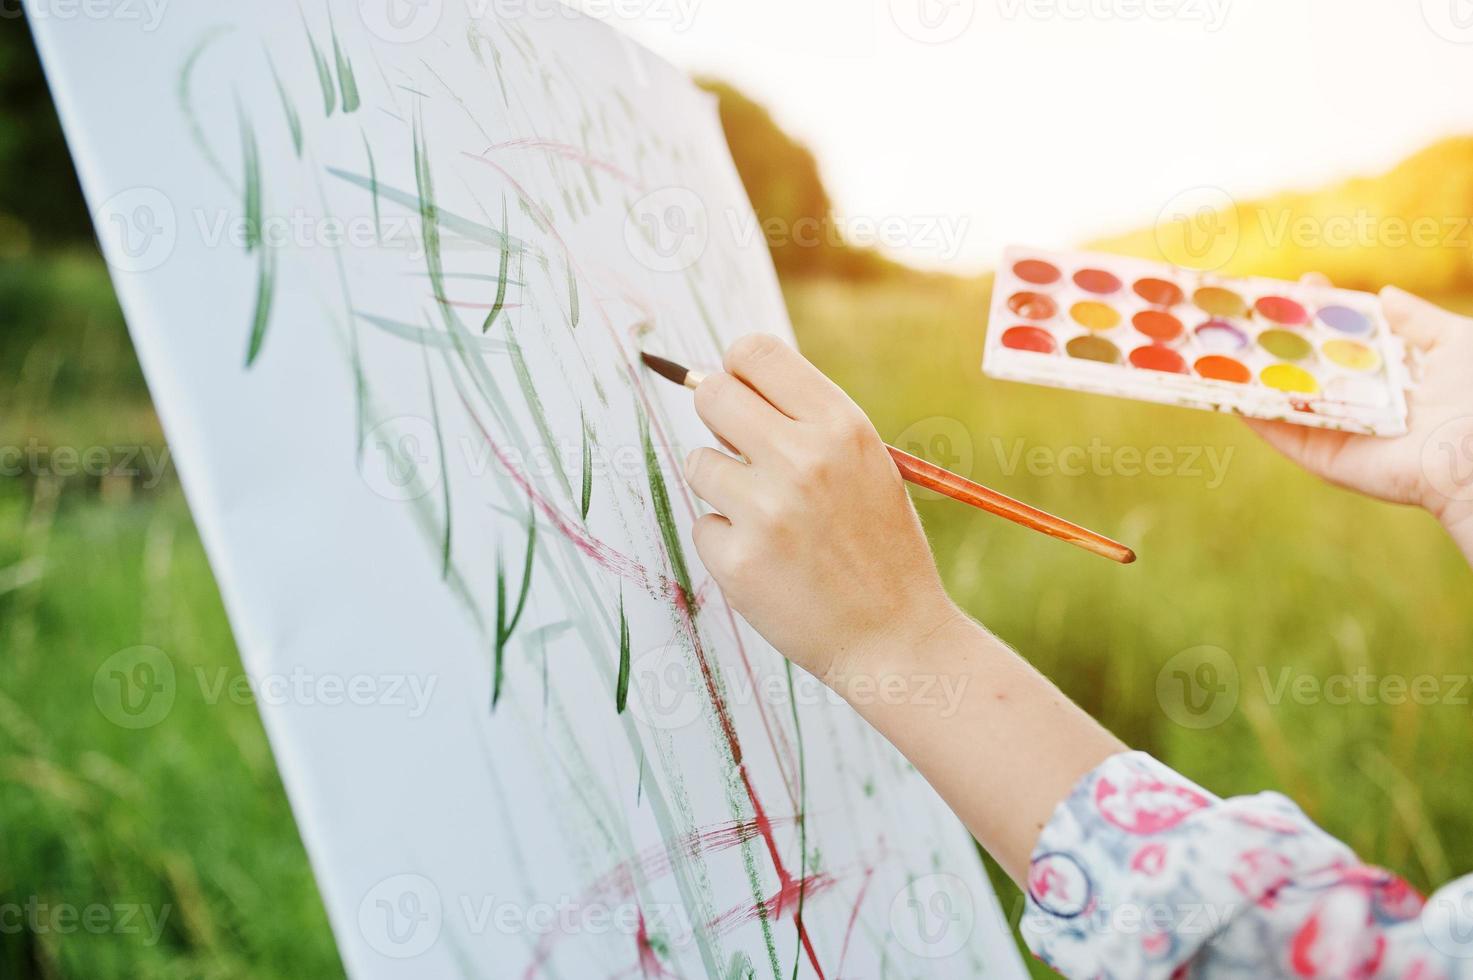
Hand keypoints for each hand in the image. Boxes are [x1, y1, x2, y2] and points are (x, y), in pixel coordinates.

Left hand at [687, 336, 1124, 884]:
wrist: (897, 638)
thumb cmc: (878, 546)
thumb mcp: (865, 464)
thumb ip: (806, 422)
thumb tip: (721, 380)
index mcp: (841, 425)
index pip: (754, 352)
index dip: (738, 370)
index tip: (742, 393)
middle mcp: (803, 459)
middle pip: (711, 395)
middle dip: (717, 419)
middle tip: (741, 452)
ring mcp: (766, 510)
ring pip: (698, 463)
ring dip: (723, 487)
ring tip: (772, 522)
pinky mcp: (737, 560)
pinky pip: (703, 524)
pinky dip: (727, 542)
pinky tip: (771, 564)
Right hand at [1245, 282, 1472, 555]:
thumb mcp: (1455, 342)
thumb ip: (1417, 320)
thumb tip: (1384, 294)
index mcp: (1389, 375)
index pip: (1346, 338)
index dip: (1323, 310)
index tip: (1304, 284)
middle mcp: (1359, 402)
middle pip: (1308, 364)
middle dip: (1279, 336)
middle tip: (1251, 309)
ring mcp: (1336, 430)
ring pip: (1284, 396)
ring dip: (1251, 373)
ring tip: (1220, 342)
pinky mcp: (1321, 457)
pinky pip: (1278, 432)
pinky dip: (1249, 411)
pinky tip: (1222, 385)